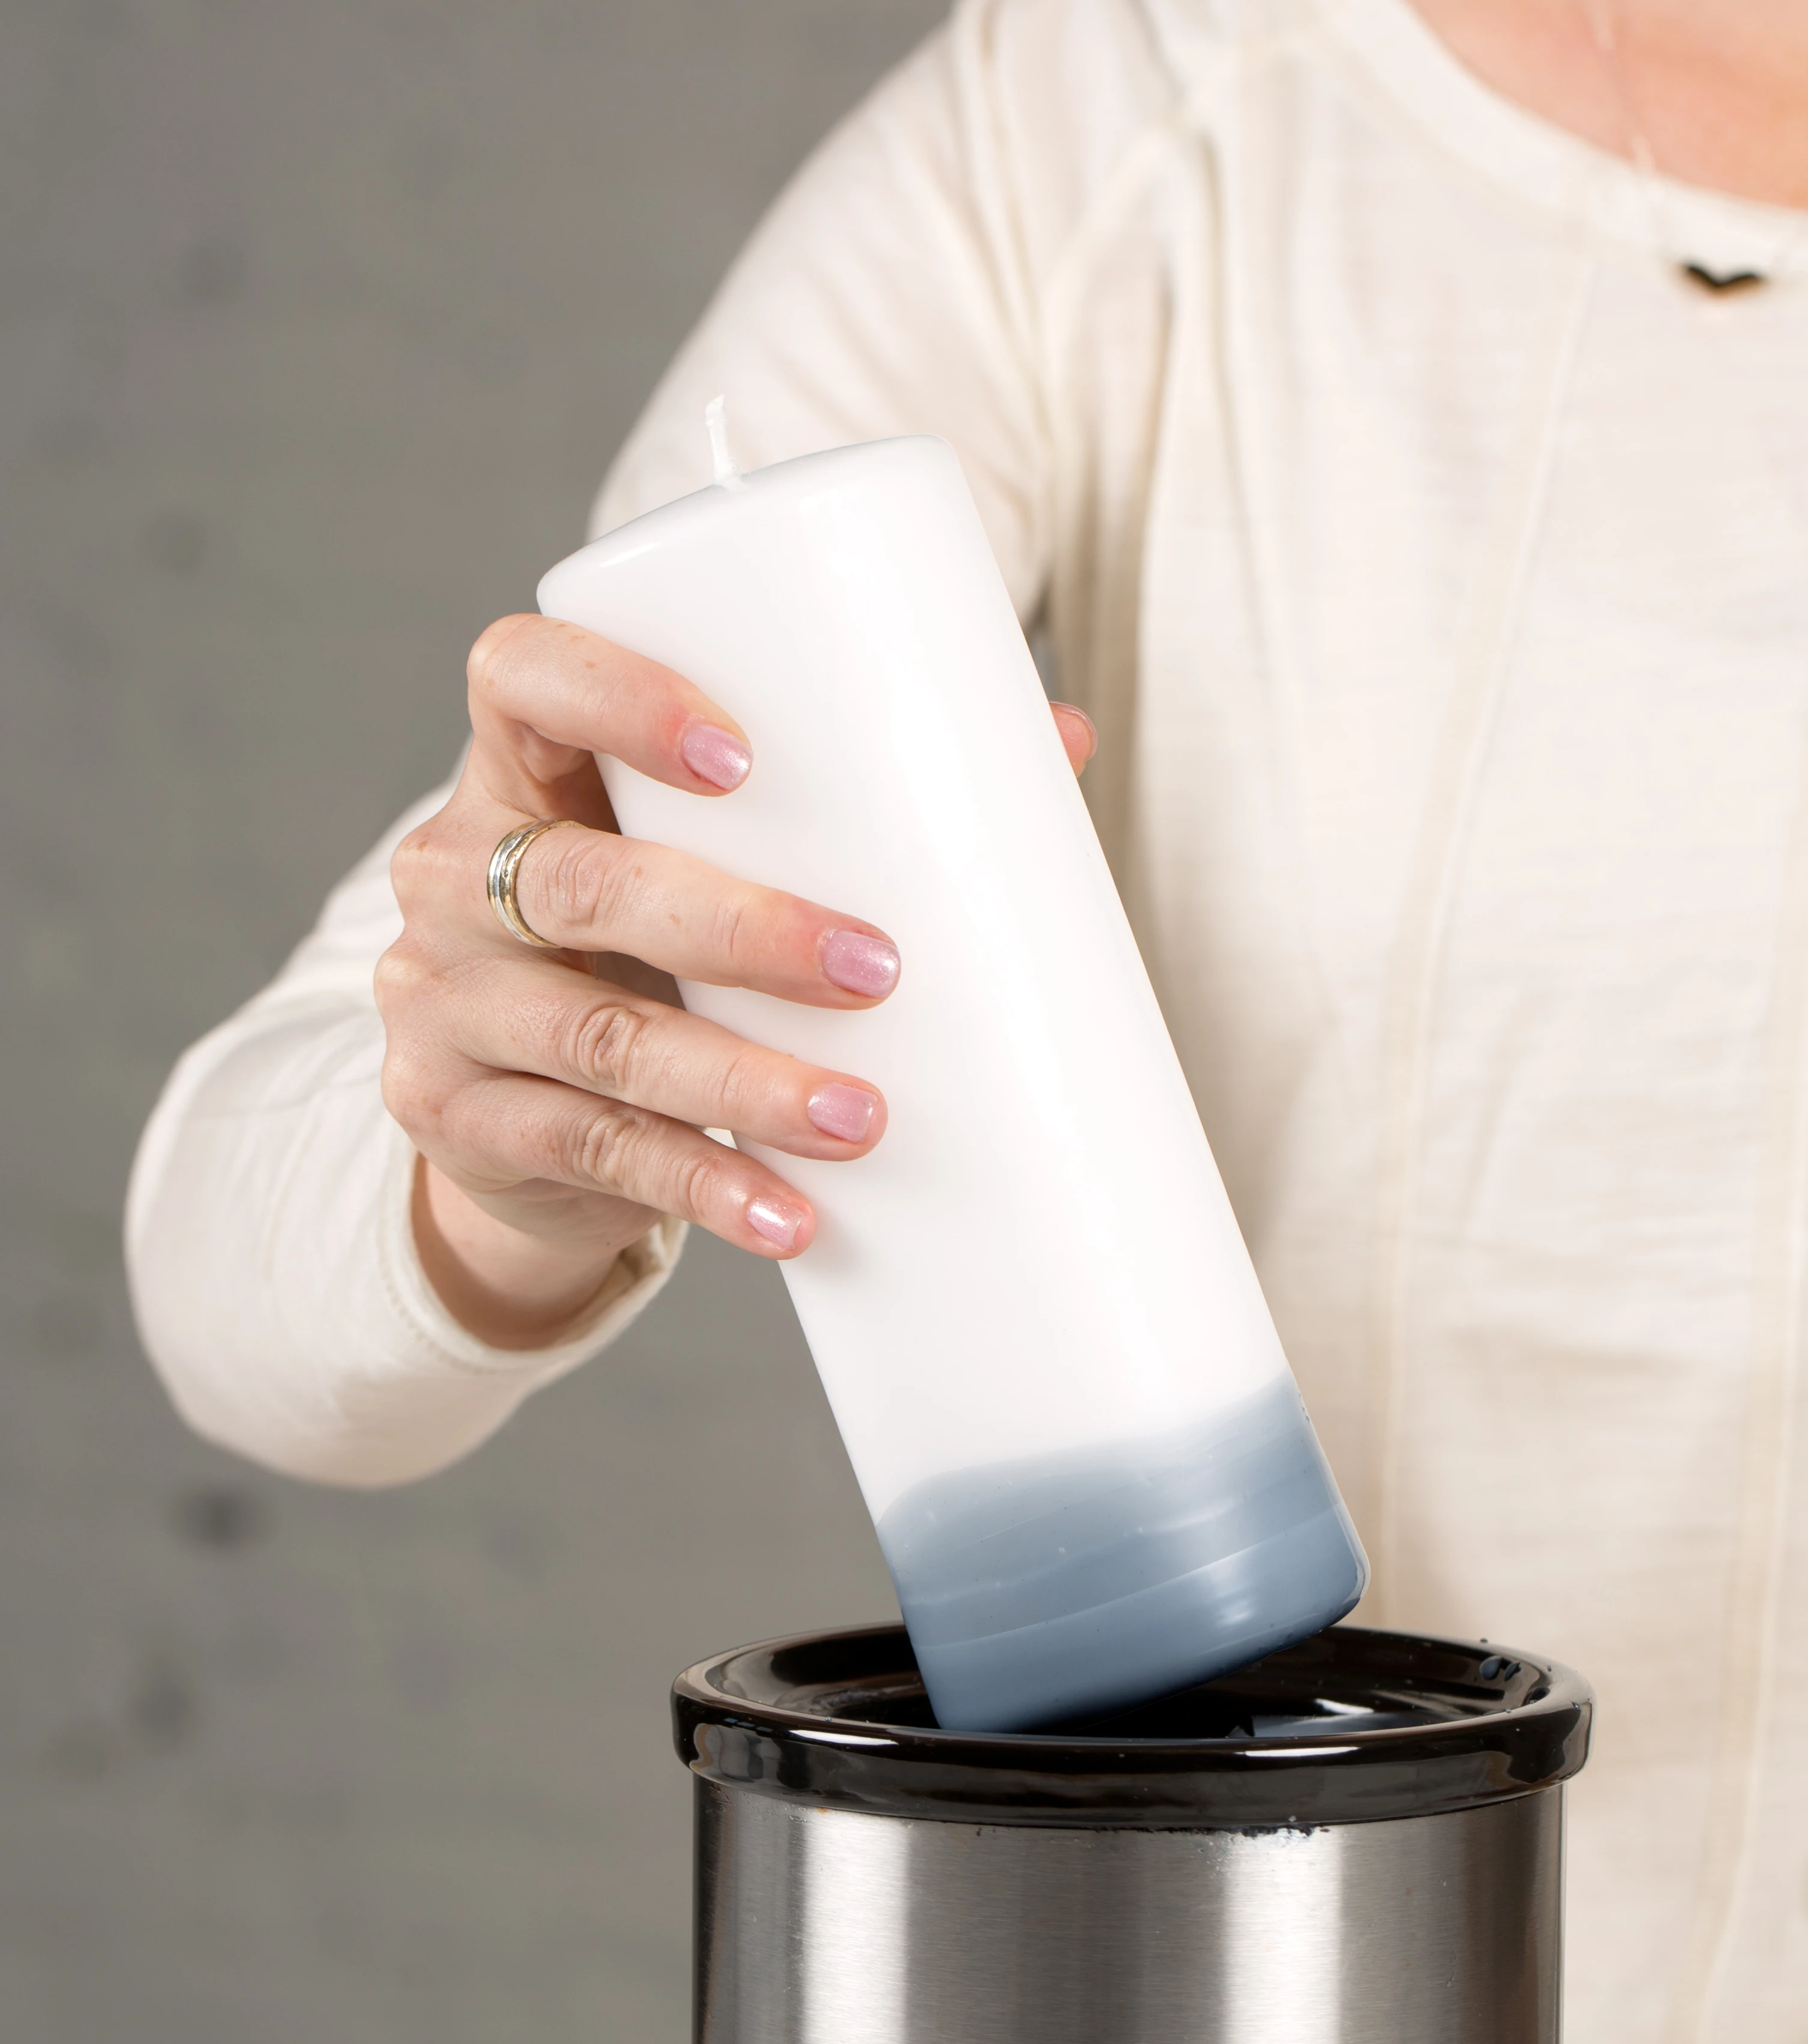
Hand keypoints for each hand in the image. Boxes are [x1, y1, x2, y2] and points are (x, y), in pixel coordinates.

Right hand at [378, 613, 1094, 1347]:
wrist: (515, 1108)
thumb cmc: (646, 946)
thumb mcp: (701, 864)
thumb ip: (843, 801)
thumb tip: (1066, 741)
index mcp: (517, 772)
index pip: (520, 676)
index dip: (616, 695)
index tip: (741, 752)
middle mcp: (454, 876)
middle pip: (583, 885)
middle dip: (739, 927)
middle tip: (876, 969)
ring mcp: (443, 1004)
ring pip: (599, 1043)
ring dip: (743, 1084)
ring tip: (864, 1116)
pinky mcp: (458, 1119)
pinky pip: (592, 1153)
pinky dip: (705, 1187)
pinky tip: (789, 1216)